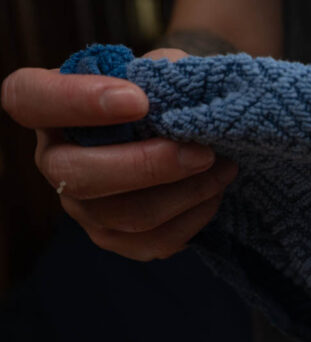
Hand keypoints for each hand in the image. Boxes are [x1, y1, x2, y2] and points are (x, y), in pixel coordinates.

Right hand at [1, 49, 237, 260]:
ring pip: (128, 216)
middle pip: (78, 176)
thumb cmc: (160, 94)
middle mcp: (54, 161)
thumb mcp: (156, 71)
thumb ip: (158, 73)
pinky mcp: (117, 238)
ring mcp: (83, 207)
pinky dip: (195, 217)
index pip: (28, 99)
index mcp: (47, 107)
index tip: (138, 100)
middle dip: (150, 166)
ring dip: (187, 193)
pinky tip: (213, 192)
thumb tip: (173, 92)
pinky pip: (156, 241)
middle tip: (202, 152)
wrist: (181, 128)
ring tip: (223, 168)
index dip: (76, 101)